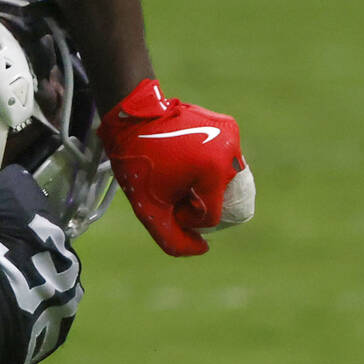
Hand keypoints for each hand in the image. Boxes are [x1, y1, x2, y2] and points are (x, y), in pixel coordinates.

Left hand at [99, 79, 254, 256]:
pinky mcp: (229, 127)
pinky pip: (224, 160)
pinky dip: (208, 167)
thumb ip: (172, 238)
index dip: (186, 215)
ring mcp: (232, 136)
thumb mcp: (147, 207)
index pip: (211, 217)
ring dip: (204, 185)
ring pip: (224, 181)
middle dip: (197, 200)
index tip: (166, 198)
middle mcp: (230, 151)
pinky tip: (185, 158)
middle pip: (222, 199)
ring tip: (179, 173)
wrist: (131, 115)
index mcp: (213, 170)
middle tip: (172, 187)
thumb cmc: (137, 159)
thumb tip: (202, 249)